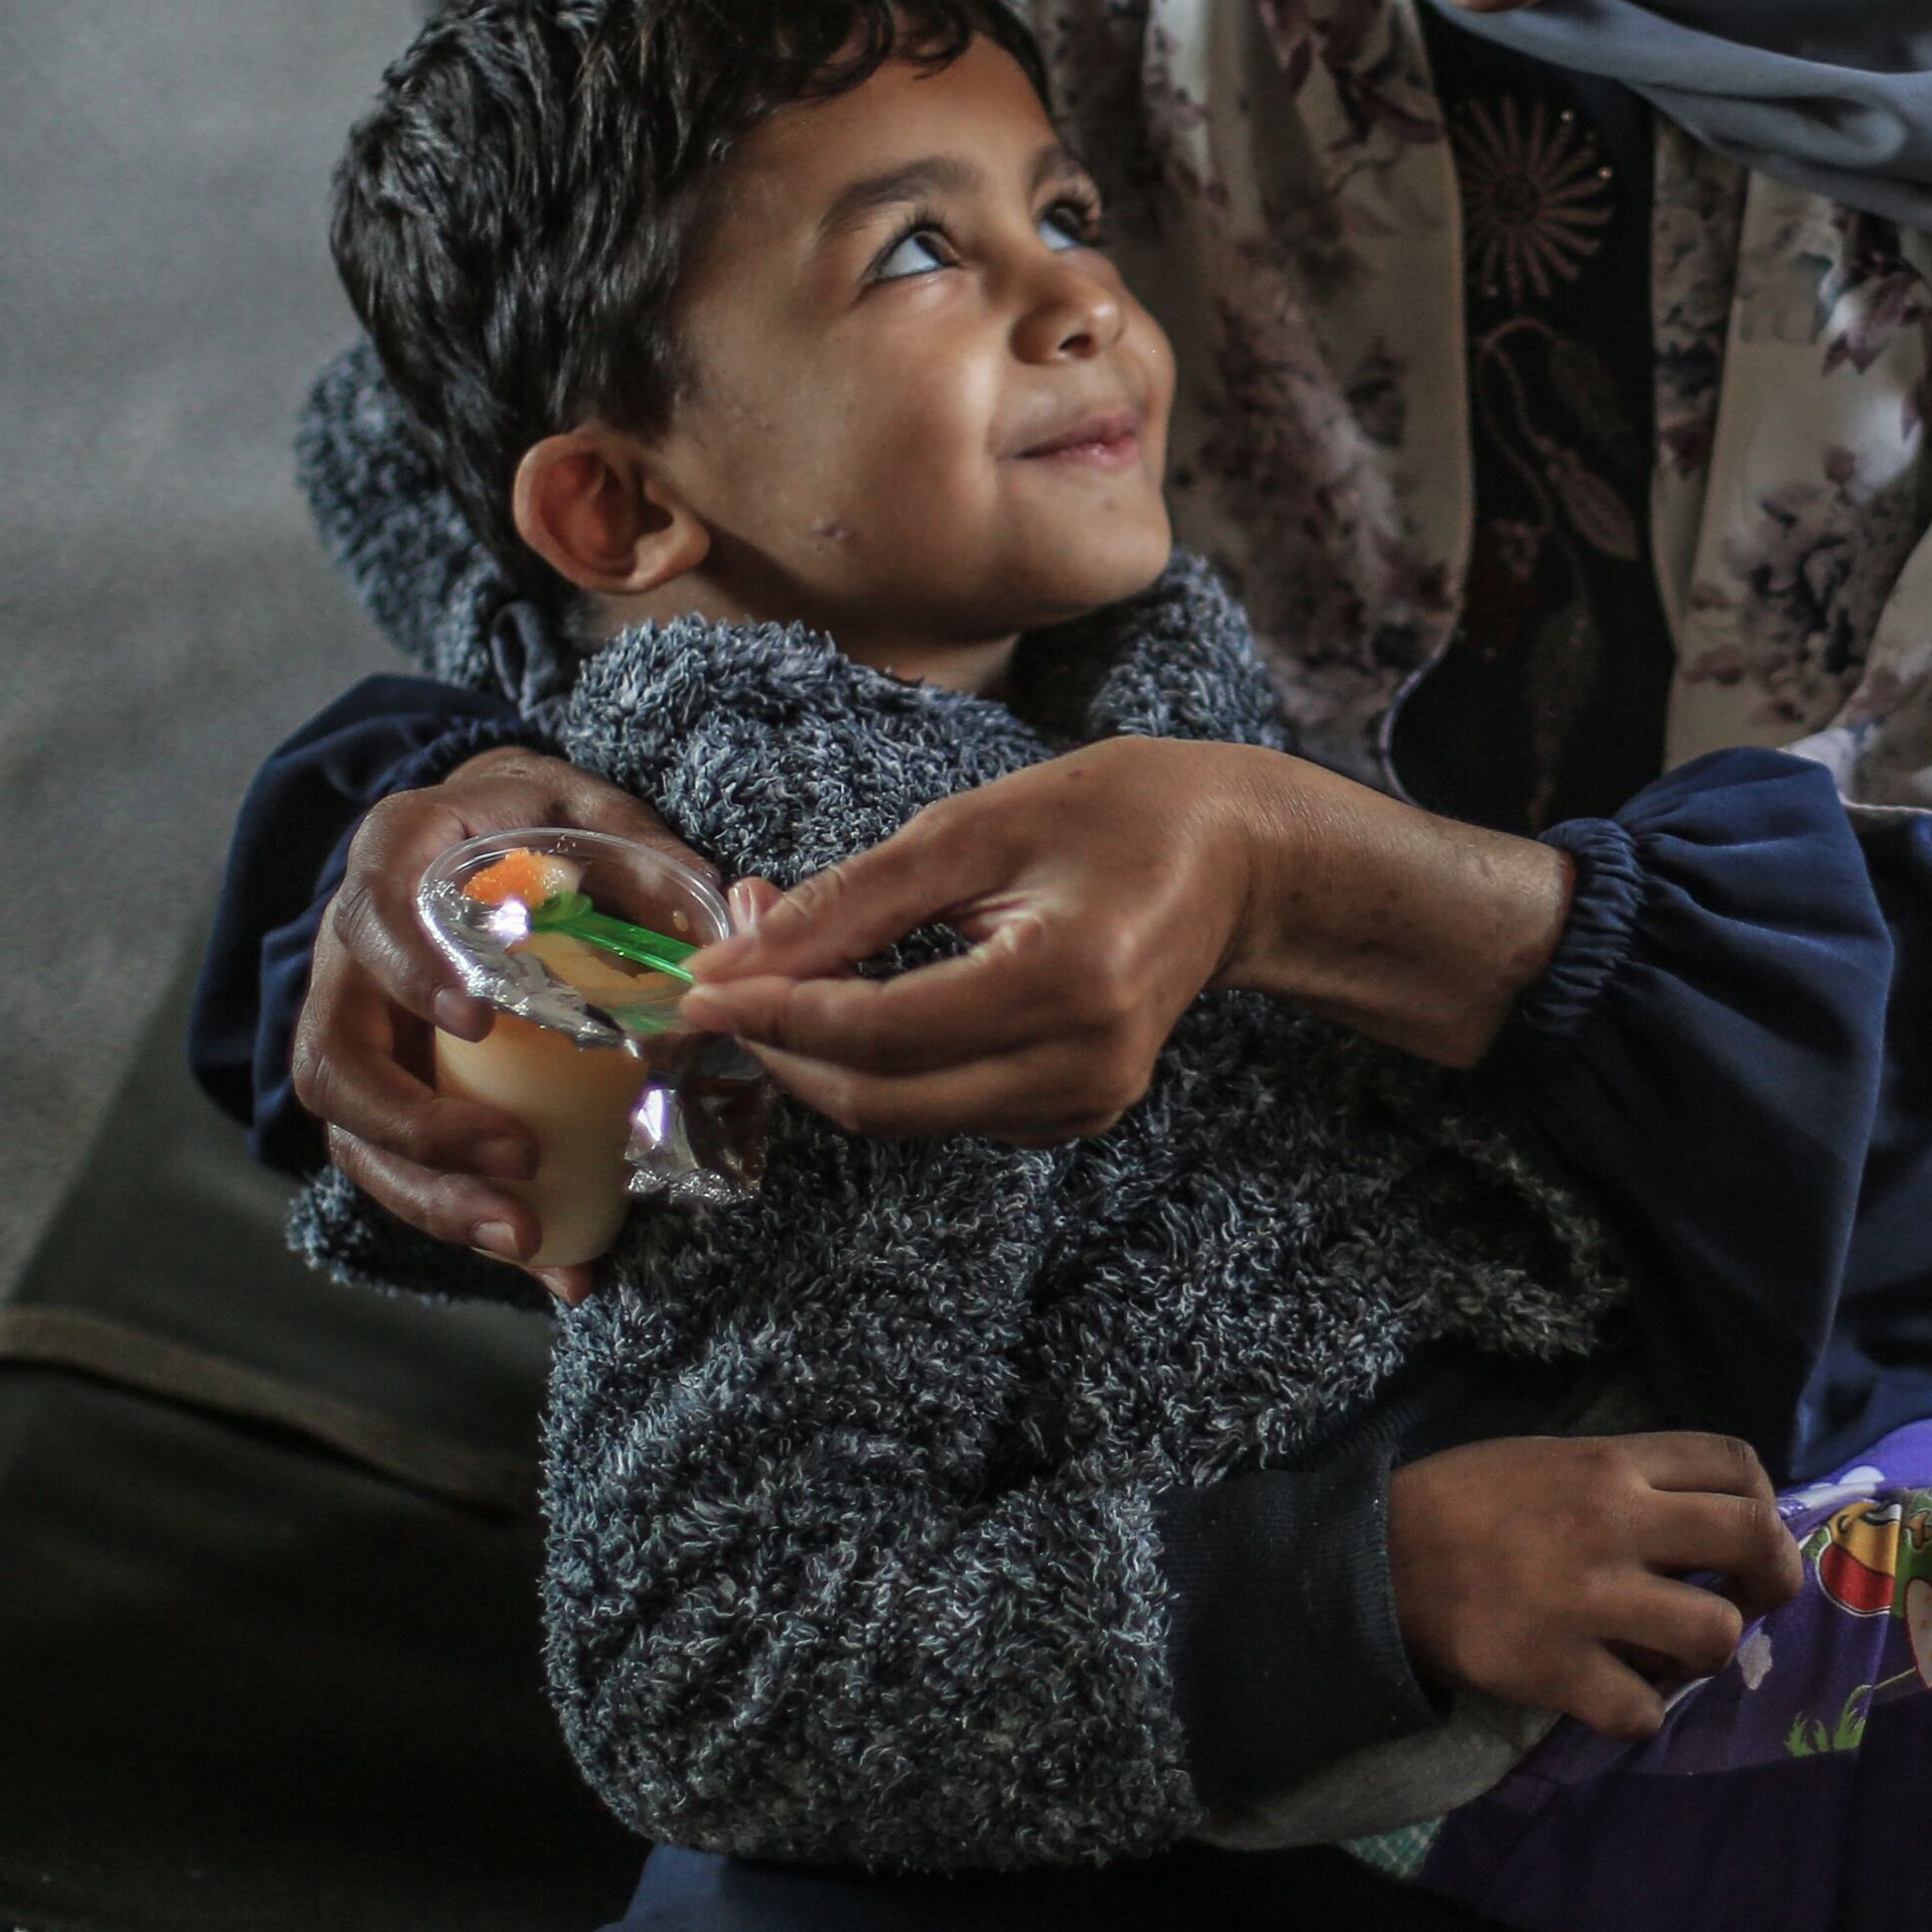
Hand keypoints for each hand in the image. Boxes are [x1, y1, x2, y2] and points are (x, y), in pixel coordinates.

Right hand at [296, 745, 705, 1299]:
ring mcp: (358, 1030)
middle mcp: (349, 955)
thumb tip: (726, 931)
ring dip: (433, 1196)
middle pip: (335, 1060)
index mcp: (395, 861)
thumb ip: (647, 858)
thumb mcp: (592, 815)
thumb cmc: (539, 823)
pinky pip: (402, 1168)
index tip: (475, 1022)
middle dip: (418, 1128)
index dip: (411, 972)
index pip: (372, 915)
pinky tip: (551, 1261)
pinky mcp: (386, 1090)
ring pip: (352, 1134)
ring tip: (525, 1236)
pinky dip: (469, 1219)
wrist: (486, 836)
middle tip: (515, 1158)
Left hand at [680, 734, 1271, 1144]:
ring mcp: (1085, 1104)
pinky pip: (942, 1112)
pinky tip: (857, 998)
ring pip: (902, 1114)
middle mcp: (1082, 1067)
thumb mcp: (974, 828)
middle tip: (724, 971)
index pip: (881, 1030)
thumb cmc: (1115, 815)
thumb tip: (734, 957)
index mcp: (1068, 983)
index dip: (774, 1012)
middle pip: (878, 1097)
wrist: (1234, 861)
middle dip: (781, 1044)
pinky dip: (879, 1066)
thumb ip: (850, 900)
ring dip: (821, 1054)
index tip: (696, 981)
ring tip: (781, 966)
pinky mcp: (1074, 1116)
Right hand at [1389, 1434, 1802, 1739]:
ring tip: (1673, 1652)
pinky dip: (1640, 1713)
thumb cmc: (1465, 1501)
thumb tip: (1703, 1521)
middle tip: (1753, 1599)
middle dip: (1774, 1576)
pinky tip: (1616, 1697)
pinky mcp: (1554, 1668)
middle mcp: (1615, 1522)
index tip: (1749, 1533)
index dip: (1765, 1502)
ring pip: (1714, 1633)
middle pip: (1753, 1538)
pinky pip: (1642, 1710)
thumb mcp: (1552, 1457)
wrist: (1375, 1558)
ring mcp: (1587, 1599)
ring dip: (1708, 1650)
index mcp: (1612, 1462)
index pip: (1736, 1464)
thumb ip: (1627, 1479)